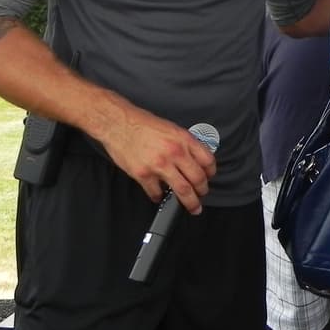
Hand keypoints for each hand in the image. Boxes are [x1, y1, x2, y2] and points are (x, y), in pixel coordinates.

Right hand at [98, 108, 216, 212]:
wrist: (118, 124)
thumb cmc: (142, 124)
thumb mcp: (171, 128)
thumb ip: (184, 143)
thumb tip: (193, 158)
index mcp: (183, 139)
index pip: (207, 160)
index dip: (211, 172)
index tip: (209, 177)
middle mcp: (174, 152)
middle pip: (198, 179)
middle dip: (202, 191)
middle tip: (202, 195)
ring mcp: (159, 165)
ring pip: (183, 190)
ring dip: (190, 202)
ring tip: (192, 206)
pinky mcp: (143, 174)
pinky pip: (156, 193)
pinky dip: (159, 197)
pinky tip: (159, 197)